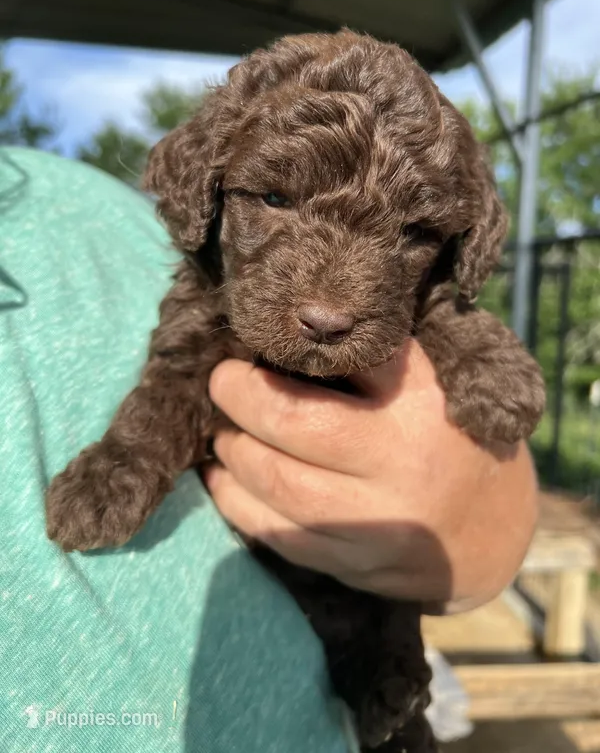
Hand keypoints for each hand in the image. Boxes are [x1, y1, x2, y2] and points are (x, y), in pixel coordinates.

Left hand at [204, 340, 538, 612]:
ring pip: (281, 488)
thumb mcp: (430, 383)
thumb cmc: (450, 436)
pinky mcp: (361, 565)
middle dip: (241, 402)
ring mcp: (383, 522)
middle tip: (220, 386)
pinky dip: (240, 505)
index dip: (277, 356)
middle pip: (296, 426)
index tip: (243, 350)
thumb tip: (288, 333)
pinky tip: (223, 482)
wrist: (494, 529)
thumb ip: (373, 359)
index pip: (339, 362)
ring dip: (234, 457)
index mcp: (421, 400)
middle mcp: (404, 460)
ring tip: (221, 436)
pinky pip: (283, 536)